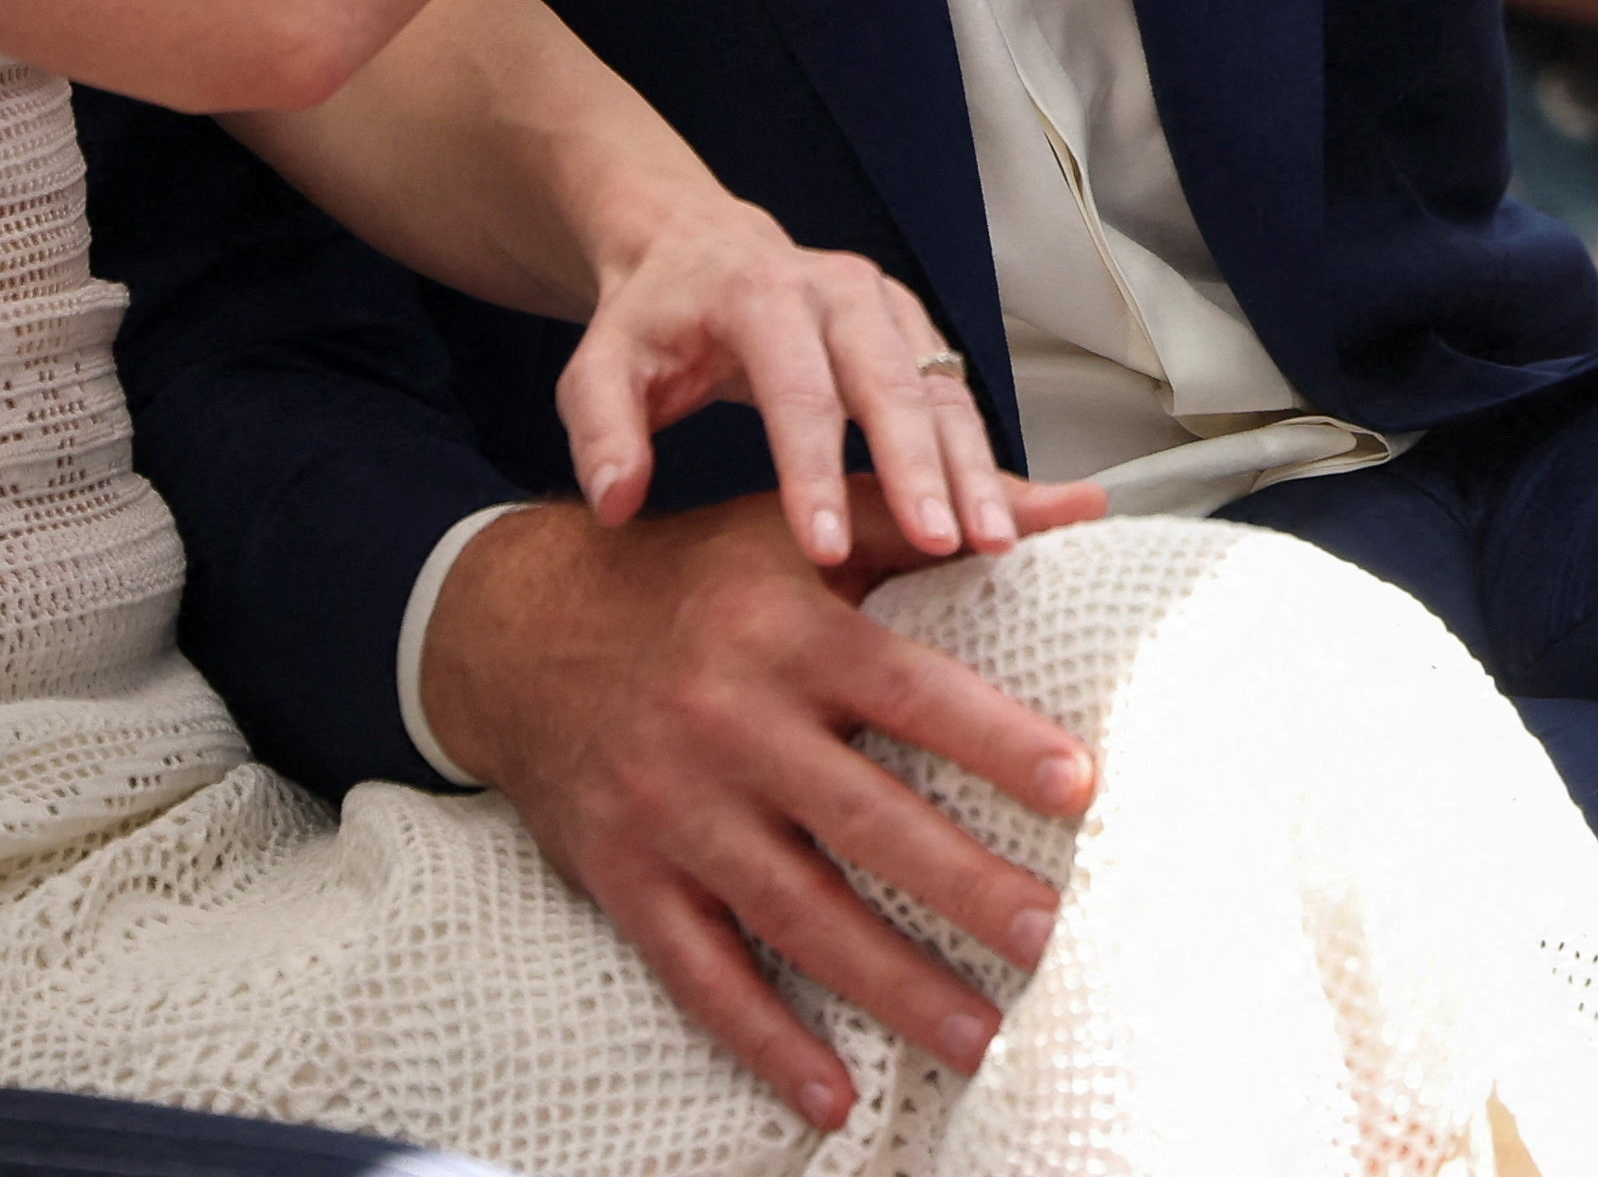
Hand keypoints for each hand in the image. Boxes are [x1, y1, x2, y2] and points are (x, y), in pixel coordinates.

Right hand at [425, 483, 1110, 1132]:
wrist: (517, 631)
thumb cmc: (687, 579)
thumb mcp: (797, 524)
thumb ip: (932, 514)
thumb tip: (1080, 505)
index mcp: (783, 629)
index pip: (906, 689)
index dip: (993, 737)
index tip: (1076, 784)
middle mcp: (729, 720)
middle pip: (864, 819)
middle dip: (964, 886)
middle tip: (1050, 934)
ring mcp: (674, 808)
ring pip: (796, 913)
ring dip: (892, 983)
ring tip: (980, 1034)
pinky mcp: (628, 877)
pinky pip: (703, 974)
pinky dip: (767, 1041)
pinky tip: (834, 1092)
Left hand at [556, 189, 1022, 565]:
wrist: (696, 245)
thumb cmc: (652, 318)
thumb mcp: (599, 365)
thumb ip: (603, 429)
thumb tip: (619, 501)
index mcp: (760, 292)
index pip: (796, 391)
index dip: (814, 473)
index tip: (827, 550)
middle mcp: (836, 288)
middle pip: (890, 383)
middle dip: (921, 469)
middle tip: (942, 544)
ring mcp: (884, 303)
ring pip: (939, 388)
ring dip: (970, 465)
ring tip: (994, 539)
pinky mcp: (912, 325)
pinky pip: (954, 392)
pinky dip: (977, 452)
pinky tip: (994, 511)